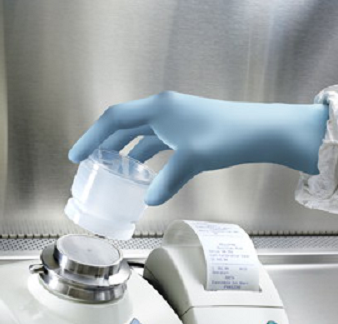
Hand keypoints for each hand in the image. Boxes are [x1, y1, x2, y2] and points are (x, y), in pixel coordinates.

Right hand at [69, 91, 327, 205]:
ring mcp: (176, 118)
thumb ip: (166, 182)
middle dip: (104, 145)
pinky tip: (144, 173)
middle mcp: (164, 109)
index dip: (92, 138)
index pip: (114, 120)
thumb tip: (149, 200)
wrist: (260, 131)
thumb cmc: (227, 137)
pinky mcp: (187, 129)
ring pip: (140, 134)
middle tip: (90, 166)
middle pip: (124, 125)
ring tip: (112, 171)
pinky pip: (156, 141)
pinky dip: (145, 155)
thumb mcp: (191, 160)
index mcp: (159, 109)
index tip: (77, 156)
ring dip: (124, 151)